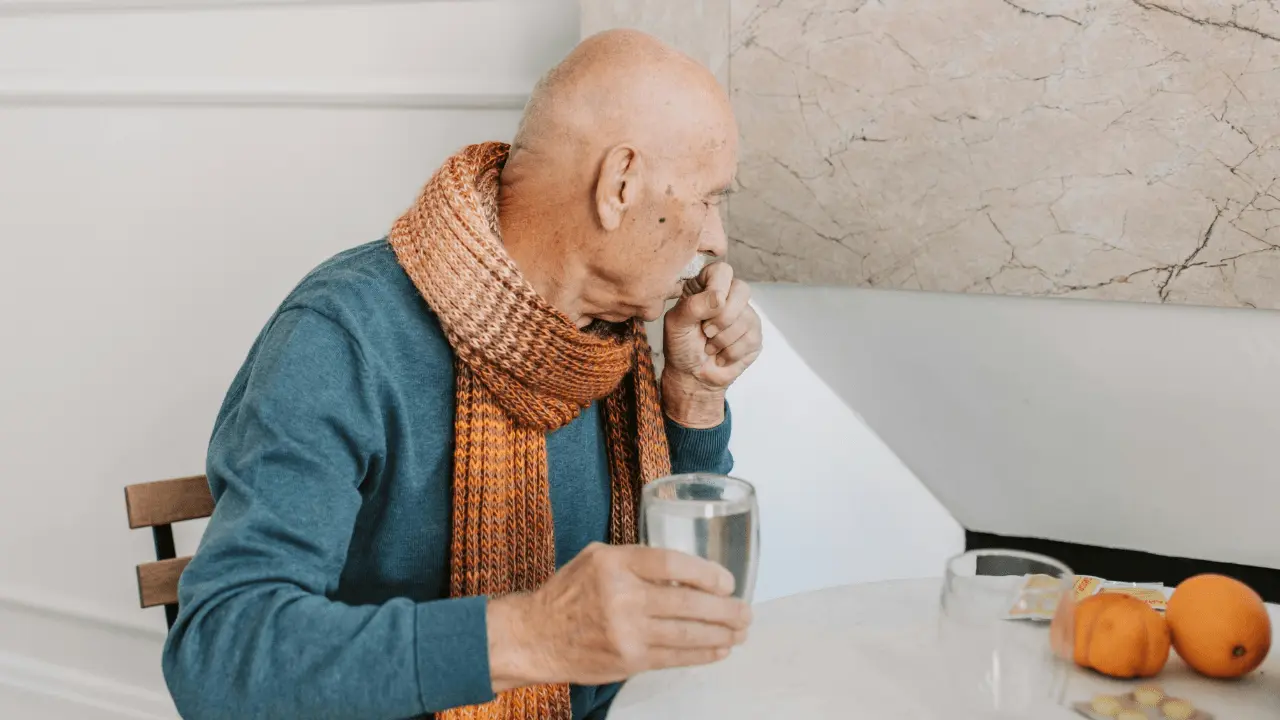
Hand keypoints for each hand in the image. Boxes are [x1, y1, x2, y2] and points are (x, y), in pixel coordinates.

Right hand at [486, 543, 750, 689]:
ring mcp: (626, 632)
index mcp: (615, 563)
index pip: (672, 564)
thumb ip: (637, 560)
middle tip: (745, 611)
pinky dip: (702, 654)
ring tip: (740, 631)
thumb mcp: (597, 558)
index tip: (727, 581)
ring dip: (721, 633)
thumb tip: (685, 570)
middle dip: (725, 609)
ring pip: (687, 633)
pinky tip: (719, 649)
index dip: (707, 572)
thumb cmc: (569, 593)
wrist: (535, 636)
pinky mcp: (628, 660)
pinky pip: (675, 658)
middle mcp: (622, 596)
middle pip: (687, 601)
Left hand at [661, 262, 761, 426]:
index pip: (722, 271)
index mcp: (706, 287)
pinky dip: (730, 353)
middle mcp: (728, 297)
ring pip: (746, 318)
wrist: (692, 376)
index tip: (706, 309)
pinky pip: (750, 338)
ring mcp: (745, 315)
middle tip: (706, 332)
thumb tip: (720, 298)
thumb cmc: (681, 347)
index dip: (718, 287)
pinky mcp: (755, 335)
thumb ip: (693, 305)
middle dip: (723, 317)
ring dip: (722, 340)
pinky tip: (721, 356)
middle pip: (742, 289)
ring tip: (709, 346)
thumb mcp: (676, 324)